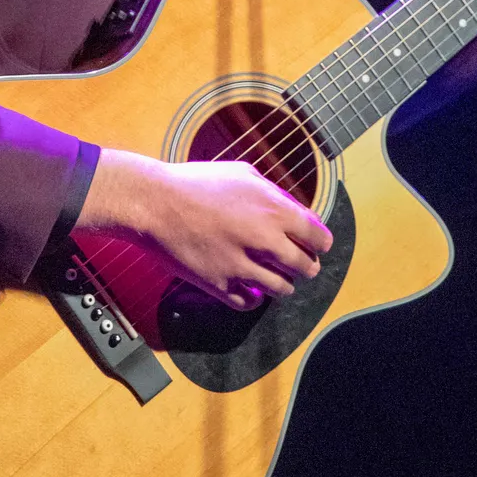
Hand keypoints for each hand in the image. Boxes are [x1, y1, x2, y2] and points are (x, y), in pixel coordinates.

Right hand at [76, 149, 332, 310]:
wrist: (155, 203)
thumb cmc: (196, 182)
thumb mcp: (242, 173)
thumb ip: (271, 192)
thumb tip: (289, 207)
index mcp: (273, 210)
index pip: (317, 236)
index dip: (321, 242)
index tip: (319, 246)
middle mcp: (264, 240)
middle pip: (303, 266)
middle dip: (307, 267)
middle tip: (305, 267)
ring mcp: (241, 265)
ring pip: (280, 288)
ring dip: (283, 285)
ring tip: (280, 282)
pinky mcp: (219, 284)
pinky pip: (248, 302)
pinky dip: (254, 298)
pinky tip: (251, 290)